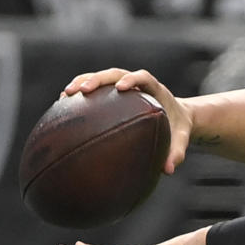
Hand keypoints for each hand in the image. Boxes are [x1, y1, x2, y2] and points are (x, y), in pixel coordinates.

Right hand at [63, 68, 192, 173]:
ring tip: (64, 96)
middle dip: (97, 78)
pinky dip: (81, 95)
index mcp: (156, 90)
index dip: (132, 79)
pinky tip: (62, 107)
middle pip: (115, 73)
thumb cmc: (178, 127)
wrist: (177, 117)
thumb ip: (177, 152)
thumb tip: (168, 170)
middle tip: (81, 90)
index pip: (143, 77)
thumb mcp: (181, 138)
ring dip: (82, 82)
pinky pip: (97, 90)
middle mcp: (138, 84)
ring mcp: (124, 87)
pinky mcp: (114, 94)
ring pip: (102, 78)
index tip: (120, 88)